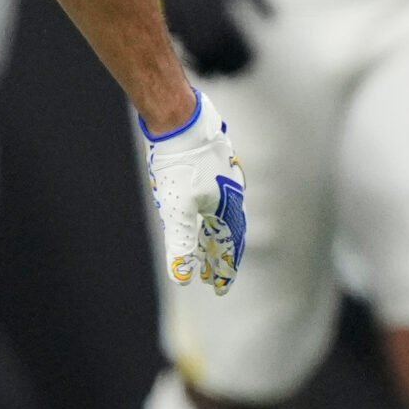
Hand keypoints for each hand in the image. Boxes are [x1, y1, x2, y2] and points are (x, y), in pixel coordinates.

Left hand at [143, 93, 245, 294]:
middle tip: (210, 276)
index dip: (224, 270)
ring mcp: (223, 178)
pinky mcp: (212, 165)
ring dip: (212, 235)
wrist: (179, 119)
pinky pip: (215, 198)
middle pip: (228, 233)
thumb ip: (181, 244)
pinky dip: (207, 214)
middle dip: (219, 256)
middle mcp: (231, 194)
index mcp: (228, 207)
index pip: (230, 247)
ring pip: (221, 215)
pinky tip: (198, 213)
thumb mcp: (177, 210)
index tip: (218, 289)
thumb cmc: (179, 165)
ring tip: (202, 249)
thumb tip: (182, 278)